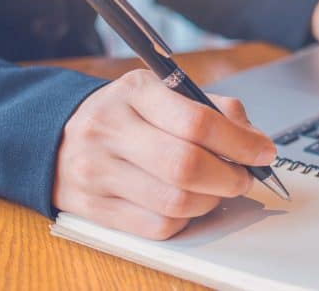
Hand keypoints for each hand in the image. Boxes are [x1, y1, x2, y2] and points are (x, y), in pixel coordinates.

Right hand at [52, 70, 276, 239]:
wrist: (55, 137)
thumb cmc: (123, 115)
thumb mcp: (161, 94)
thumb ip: (211, 110)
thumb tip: (254, 140)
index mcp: (135, 91)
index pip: (198, 121)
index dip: (240, 143)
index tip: (263, 152)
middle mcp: (110, 129)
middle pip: (187, 166)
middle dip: (230, 177)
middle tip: (244, 177)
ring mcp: (98, 171)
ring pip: (175, 202)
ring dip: (211, 201)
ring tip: (216, 189)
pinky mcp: (95, 208)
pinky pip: (157, 227)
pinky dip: (184, 220)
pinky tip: (187, 205)